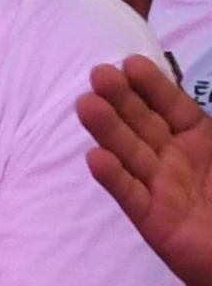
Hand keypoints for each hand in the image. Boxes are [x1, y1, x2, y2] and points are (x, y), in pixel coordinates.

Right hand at [83, 56, 211, 285]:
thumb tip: (204, 111)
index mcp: (201, 141)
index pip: (173, 107)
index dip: (154, 87)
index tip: (131, 64)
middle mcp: (175, 160)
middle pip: (145, 126)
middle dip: (123, 100)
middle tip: (99, 75)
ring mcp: (161, 188)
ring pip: (131, 154)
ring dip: (108, 130)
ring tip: (86, 106)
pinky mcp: (153, 220)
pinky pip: (131, 195)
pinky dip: (113, 178)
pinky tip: (95, 158)